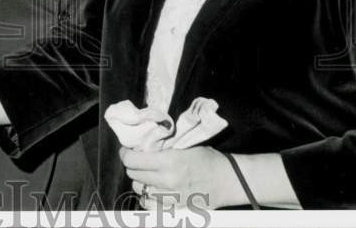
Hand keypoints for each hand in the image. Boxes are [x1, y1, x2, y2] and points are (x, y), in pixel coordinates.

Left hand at [119, 146, 236, 209]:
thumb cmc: (209, 159)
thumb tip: (142, 146)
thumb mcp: (185, 146)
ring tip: (145, 177)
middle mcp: (167, 182)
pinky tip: (152, 193)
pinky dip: (148, 200)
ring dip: (140, 184)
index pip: (133, 161)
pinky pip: (152, 208)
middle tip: (137, 161)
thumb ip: (163, 148)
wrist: (230, 180)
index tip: (126, 151)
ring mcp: (172, 199)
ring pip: (141, 193)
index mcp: (169, 162)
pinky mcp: (177, 210)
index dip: (126, 154)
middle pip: (134, 177)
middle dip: (133, 167)